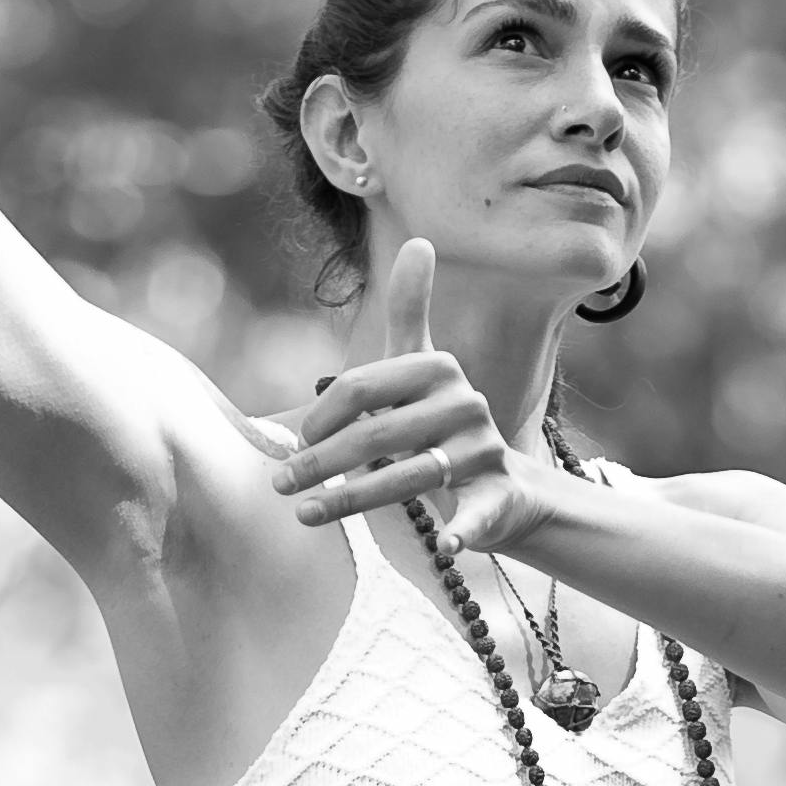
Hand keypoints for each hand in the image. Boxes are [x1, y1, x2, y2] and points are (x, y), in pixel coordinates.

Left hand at [274, 251, 541, 549]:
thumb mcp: (423, 365)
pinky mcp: (497, 495)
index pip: (362, 386)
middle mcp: (465, 402)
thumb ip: (412, 308)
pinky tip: (447, 545)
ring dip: (350, 500)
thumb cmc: (443, 422)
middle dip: (320, 461)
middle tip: (280, 483)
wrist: (506, 483)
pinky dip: (464, 530)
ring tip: (304, 514)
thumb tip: (420, 240)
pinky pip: (477, 513)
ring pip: (408, 477)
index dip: (321, 415)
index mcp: (438, 367)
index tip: (295, 440)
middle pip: (376, 432)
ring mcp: (482, 450)